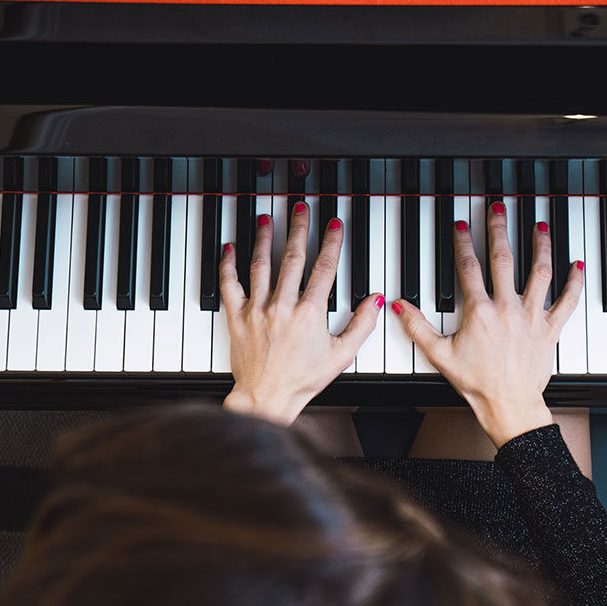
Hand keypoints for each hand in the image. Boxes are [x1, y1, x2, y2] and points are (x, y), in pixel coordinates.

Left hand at [221, 203, 383, 425]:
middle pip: (291, 258)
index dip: (331, 243)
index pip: (323, 268)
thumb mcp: (342, 355)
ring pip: (260, 265)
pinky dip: (228, 264)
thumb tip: (378, 301)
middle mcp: (282, 306)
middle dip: (298, 229)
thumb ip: (363, 325)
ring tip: (267, 217)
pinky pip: (229, 285)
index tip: (334, 225)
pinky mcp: (236, 318)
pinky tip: (231, 248)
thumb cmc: (302, 380)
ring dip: (263, 238)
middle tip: (301, 207)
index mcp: (309, 313)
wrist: (267, 398)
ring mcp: (257, 310)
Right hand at [392, 203, 583, 447]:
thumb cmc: (477, 384)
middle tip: (498, 208)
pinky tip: (578, 264)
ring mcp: (532, 317)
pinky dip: (575, 282)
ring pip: (539, 272)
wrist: (509, 405)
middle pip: (504, 259)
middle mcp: (507, 308)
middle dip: (499, 230)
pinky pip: (567, 301)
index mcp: (480, 312)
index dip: (463, 243)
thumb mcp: (440, 356)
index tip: (461, 225)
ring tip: (539, 227)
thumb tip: (400, 307)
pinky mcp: (550, 329)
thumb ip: (418, 328)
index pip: (468, 268)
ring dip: (540, 246)